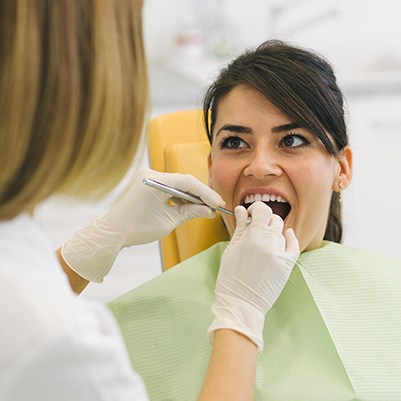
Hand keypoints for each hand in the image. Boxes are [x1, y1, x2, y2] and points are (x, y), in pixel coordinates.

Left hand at [61, 169, 224, 281]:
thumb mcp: (168, 221)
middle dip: (200, 195)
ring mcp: (147, 178)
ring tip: (204, 209)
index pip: (188, 182)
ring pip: (176, 184)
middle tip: (215, 206)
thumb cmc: (136, 228)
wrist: (112, 233)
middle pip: (183, 181)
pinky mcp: (145, 184)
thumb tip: (209, 211)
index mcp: (155, 181)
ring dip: (190, 196)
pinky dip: (178, 196)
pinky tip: (189, 206)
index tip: (218, 203)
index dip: (206, 193)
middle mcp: (150, 174)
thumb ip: (190, 212)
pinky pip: (167, 187)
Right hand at [208, 201, 298, 352]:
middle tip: (254, 227)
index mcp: (253, 236)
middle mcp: (269, 243)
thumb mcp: (231, 249)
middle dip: (263, 220)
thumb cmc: (230, 277)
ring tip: (261, 242)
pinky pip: (293, 246)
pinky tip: (287, 234)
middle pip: (273, 219)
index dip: (256, 209)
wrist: (240, 303)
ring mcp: (280, 254)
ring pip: (280, 232)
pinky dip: (291, 238)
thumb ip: (240, 227)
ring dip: (271, 232)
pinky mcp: (287, 265)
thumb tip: (242, 210)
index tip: (250, 214)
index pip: (262, 209)